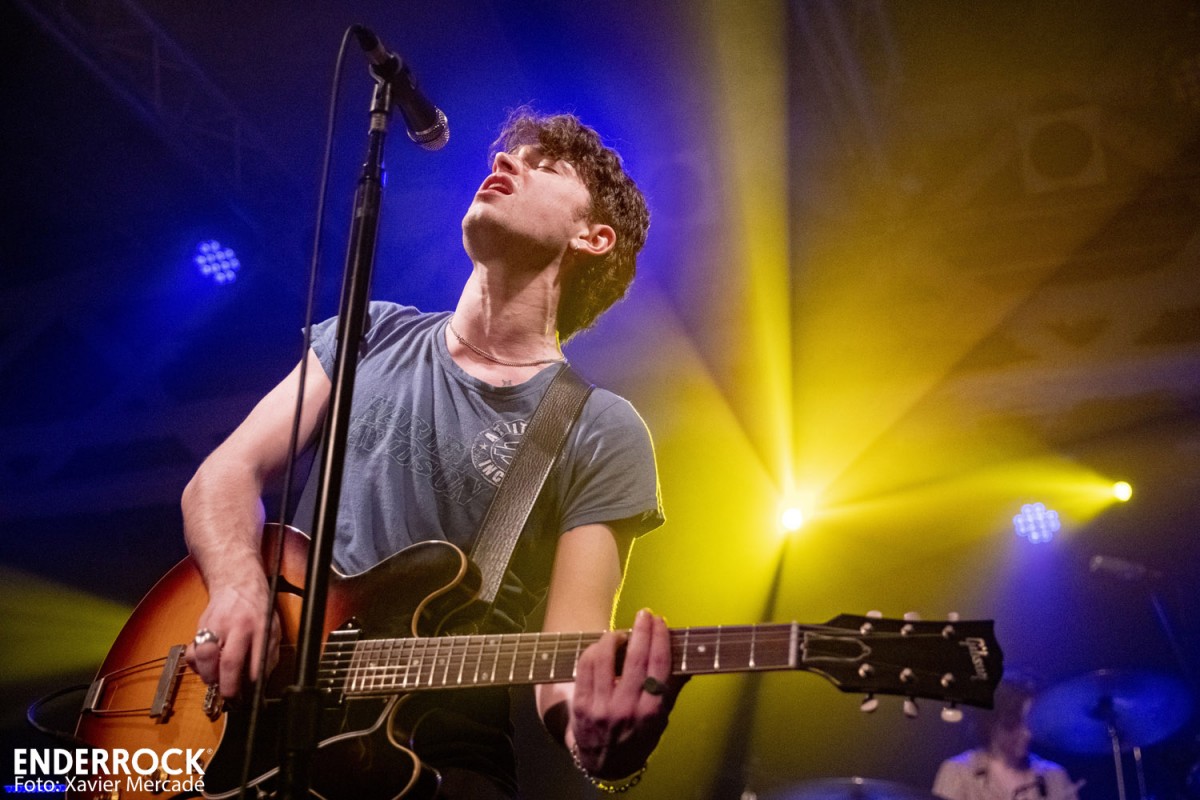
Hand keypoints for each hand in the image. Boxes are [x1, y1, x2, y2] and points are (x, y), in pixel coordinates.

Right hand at [185, 579, 278, 698]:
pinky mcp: (200, 626)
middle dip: (228, 686)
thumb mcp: (273, 628)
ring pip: (204, 655)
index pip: (257, 661)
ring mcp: (216, 625)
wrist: (237, 583)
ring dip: (208, 676)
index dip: (252, 684)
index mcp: (259, 627)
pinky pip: (192, 651)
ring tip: (216, 680)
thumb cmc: (257, 610)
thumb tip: (260, 684)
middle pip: (228, 661)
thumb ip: (268, 655)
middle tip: (230, 698)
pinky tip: (205, 666)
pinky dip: (196, 665)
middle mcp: (237, 626)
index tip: (250, 698)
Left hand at [570, 608, 687, 778]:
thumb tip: (689, 663)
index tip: (661, 622)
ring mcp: (602, 707)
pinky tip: (602, 646)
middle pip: (635, 658)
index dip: (660, 639)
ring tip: (622, 632)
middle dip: (641, 630)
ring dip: (615, 637)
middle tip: (645, 614)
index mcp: (651, 712)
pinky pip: (586, 666)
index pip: (659, 666)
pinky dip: (595, 650)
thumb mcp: (661, 720)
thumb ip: (672, 690)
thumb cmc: (637, 738)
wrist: (604, 764)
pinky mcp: (581, 704)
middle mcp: (627, 709)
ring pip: (606, 657)